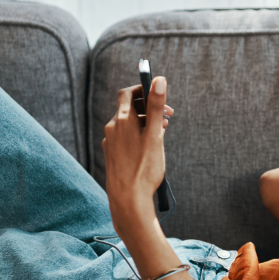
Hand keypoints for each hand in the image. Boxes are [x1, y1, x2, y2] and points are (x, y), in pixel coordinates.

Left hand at [102, 77, 173, 233]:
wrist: (128, 200)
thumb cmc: (144, 168)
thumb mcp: (155, 135)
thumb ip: (156, 106)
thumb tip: (159, 79)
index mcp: (122, 120)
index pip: (129, 92)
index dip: (144, 90)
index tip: (160, 97)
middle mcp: (112, 128)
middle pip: (129, 108)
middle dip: (148, 108)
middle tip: (168, 118)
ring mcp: (110, 142)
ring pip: (128, 124)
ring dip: (144, 123)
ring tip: (161, 135)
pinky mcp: (112, 155)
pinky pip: (124, 138)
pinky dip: (137, 136)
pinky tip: (148, 149)